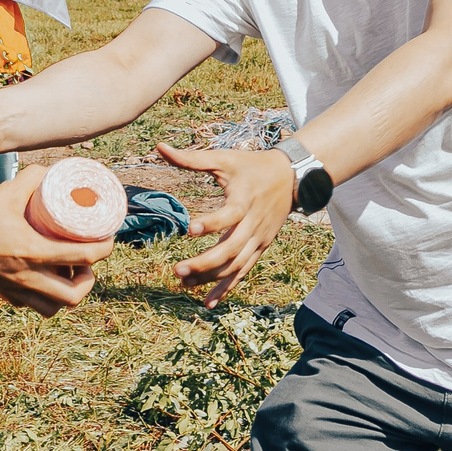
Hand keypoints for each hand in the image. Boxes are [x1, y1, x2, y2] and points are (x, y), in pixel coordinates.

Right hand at [0, 167, 108, 314]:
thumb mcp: (6, 191)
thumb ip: (33, 177)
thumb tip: (53, 171)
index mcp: (32, 252)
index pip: (83, 257)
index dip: (103, 248)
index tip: (108, 237)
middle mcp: (27, 277)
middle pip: (74, 296)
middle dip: (88, 280)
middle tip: (87, 261)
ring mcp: (14, 289)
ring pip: (53, 307)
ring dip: (67, 293)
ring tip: (68, 273)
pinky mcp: (2, 292)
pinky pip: (31, 304)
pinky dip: (43, 297)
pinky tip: (42, 277)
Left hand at [160, 142, 296, 306]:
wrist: (292, 177)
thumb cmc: (252, 166)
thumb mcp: (224, 159)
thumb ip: (191, 158)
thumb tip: (159, 147)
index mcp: (245, 200)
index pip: (229, 215)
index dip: (211, 223)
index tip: (189, 228)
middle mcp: (253, 224)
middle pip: (231, 250)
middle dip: (204, 263)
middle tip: (177, 271)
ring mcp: (258, 239)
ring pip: (235, 265)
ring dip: (211, 278)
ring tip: (183, 284)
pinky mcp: (260, 248)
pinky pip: (242, 271)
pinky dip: (226, 288)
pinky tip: (208, 303)